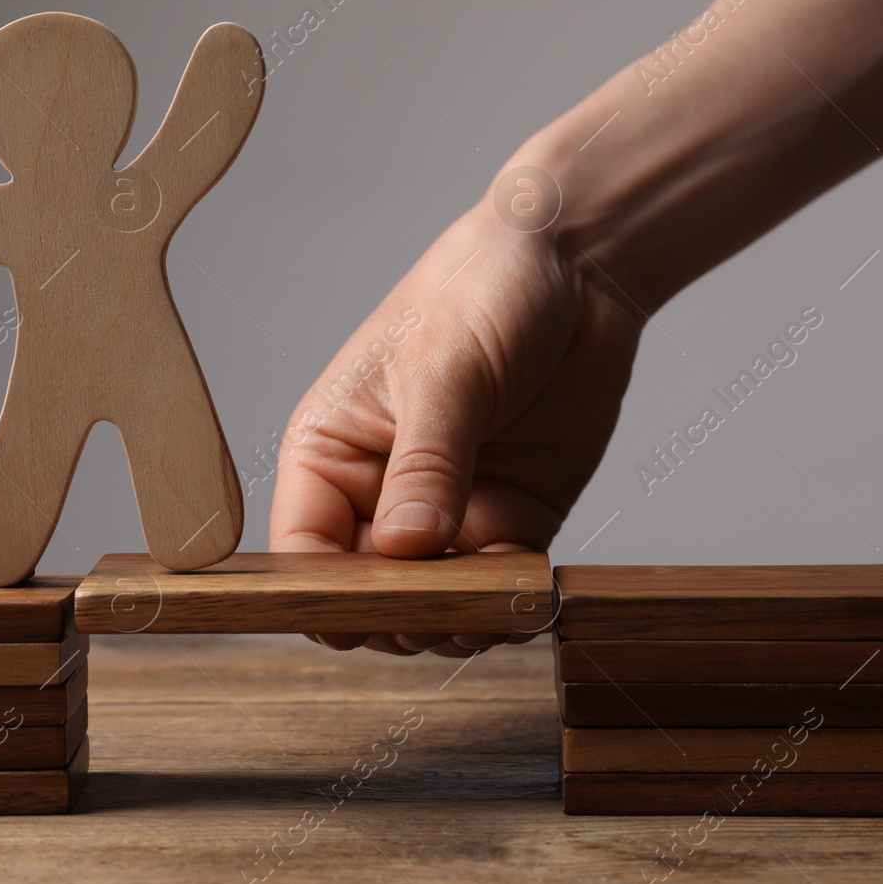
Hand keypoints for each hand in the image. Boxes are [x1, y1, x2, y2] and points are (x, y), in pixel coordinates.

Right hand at [268, 168, 643, 655]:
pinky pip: (497, 591)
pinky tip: (522, 597)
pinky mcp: (509, 522)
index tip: (369, 608)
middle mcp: (378, 493)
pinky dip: (507, 606)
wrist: (581, 264)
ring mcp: (445, 514)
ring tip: (485, 604)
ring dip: (455, 618)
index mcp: (327, 451)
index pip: (302, 552)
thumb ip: (425, 464)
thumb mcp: (444, 369)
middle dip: (396, 613)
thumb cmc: (484, 287)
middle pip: (364, 595)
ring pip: (431, 606)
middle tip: (440, 606)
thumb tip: (406, 550)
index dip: (324, 593)